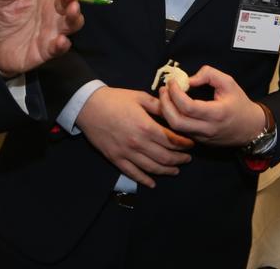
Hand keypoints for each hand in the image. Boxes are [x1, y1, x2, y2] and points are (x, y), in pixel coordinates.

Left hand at [0, 0, 83, 76]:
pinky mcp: (49, 50)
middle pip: (72, 1)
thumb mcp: (4, 0)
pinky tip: (60, 40)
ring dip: (75, 16)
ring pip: (73, 23)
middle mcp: (56, 12)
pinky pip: (60, 47)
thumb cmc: (6, 20)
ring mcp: (55, 30)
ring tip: (72, 9)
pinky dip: (62, 44)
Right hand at [76, 86, 192, 187]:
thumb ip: (158, 106)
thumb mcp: (139, 97)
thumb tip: (175, 110)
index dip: (184, 143)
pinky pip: (133, 173)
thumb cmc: (115, 99)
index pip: (172, 140)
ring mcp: (126, 153)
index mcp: (146, 127)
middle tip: (188, 158)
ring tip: (176, 170)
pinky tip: (152, 182)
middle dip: (179, 159)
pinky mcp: (115, 159)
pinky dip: (144, 180)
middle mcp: (138, 143)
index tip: (191, 143)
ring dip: (166, 171)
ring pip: (151, 168)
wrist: (88, 106)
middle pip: (164, 157)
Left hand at [158, 65, 265, 146]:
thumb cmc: (239, 103)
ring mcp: (202, 138)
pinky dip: (172, 119)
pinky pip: (180, 132)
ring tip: (165, 96)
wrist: (251, 128)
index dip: (175, 93)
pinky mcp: (199, 141)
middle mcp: (207, 129)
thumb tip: (187, 80)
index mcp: (216, 114)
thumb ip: (208, 75)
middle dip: (165, 104)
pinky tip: (171, 107)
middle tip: (164, 89)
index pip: (188, 107)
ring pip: (175, 129)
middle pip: (176, 122)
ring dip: (166, 112)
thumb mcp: (228, 82)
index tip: (172, 82)